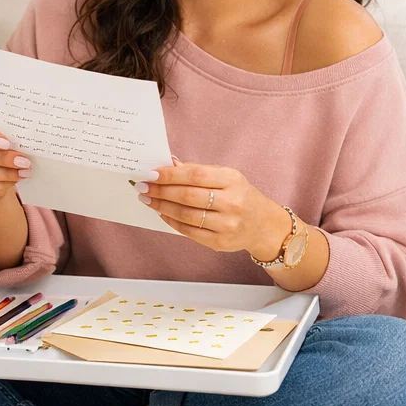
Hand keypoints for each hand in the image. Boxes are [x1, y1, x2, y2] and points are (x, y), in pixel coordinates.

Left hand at [138, 154, 292, 258]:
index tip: (151, 173)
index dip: (170, 174)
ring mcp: (226, 224)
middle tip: (143, 187)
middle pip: (188, 196)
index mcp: (233, 179)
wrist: (262, 224)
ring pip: (186, 215)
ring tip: (149, 201)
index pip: (196, 175)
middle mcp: (232, 202)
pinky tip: (163, 214)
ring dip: (162, 207)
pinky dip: (172, 222)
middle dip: (161, 191)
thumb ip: (199, 171)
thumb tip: (170, 163)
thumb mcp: (227, 177)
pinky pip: (189, 232)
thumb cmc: (240, 195)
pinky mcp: (219, 242)